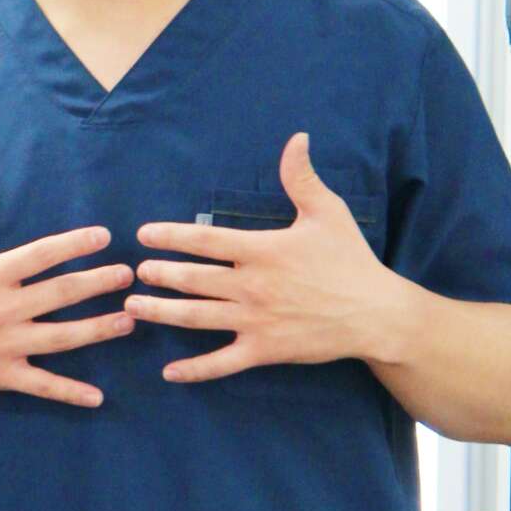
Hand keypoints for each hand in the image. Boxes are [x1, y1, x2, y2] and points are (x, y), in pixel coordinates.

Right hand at [0, 167, 135, 407]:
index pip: (41, 254)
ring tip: (129, 320)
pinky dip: (70, 393)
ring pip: (62, 338)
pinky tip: (98, 397)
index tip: (104, 236)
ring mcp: (2, 346)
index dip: (76, 243)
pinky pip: (41, 386)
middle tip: (129, 276)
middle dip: (100, 283)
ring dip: (99, 329)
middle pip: (61, 294)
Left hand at [129, 132, 400, 382]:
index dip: (171, 236)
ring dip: (161, 313)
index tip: (143, 234)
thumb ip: (302, 178)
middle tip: (136, 272)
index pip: (206, 240)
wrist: (377, 314)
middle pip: (193, 280)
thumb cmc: (350, 260)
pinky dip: (194, 370)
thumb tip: (297, 138)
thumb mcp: (328, 212)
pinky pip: (222, 363)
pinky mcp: (264, 350)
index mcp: (263, 250)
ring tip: (133, 308)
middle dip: (160, 275)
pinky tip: (168, 372)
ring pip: (197, 318)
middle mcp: (253, 286)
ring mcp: (256, 320)